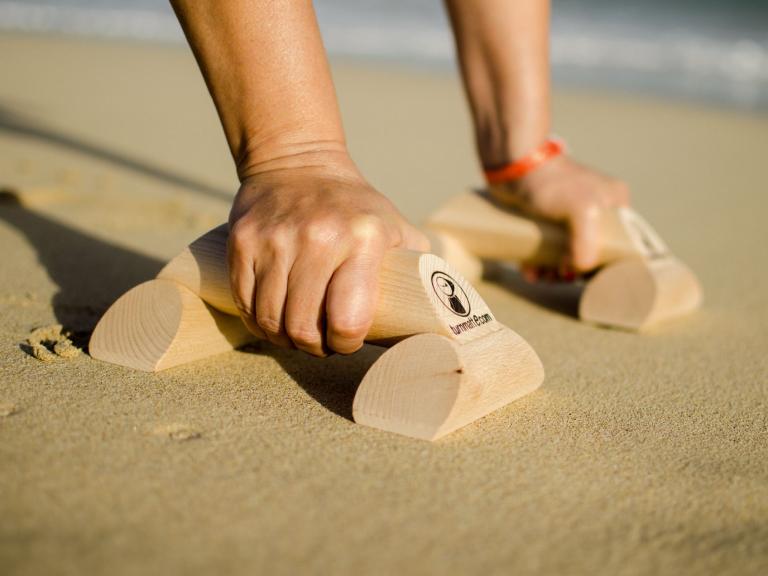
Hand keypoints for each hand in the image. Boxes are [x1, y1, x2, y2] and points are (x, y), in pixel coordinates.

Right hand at [228, 156, 428, 356]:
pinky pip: (245, 301)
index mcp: (364, 239)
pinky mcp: (243, 240)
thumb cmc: (356, 207)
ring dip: (283, 338)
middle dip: (312, 347)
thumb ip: (418, 266)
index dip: (345, 343)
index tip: (347, 341)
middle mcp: (318, 237)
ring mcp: (276, 239)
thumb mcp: (396, 228)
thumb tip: (445, 311)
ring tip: (296, 334)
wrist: (298, 162)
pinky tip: (272, 320)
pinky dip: (257, 321)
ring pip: (270, 318)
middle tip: (320, 343)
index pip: (347, 319)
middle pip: (302, 326)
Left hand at [489, 155, 629, 278]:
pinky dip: (539, 262)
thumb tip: (581, 270)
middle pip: (590, 250)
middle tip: (556, 277)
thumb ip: (587, 242)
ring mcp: (569, 213)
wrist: (512, 165)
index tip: (582, 276)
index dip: (601, 264)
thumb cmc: (550, 182)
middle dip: (572, 270)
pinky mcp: (545, 217)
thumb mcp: (581, 209)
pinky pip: (547, 246)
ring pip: (566, 251)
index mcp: (614, 202)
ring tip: (540, 277)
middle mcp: (595, 207)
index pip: (618, 243)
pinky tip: (530, 272)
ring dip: (553, 271)